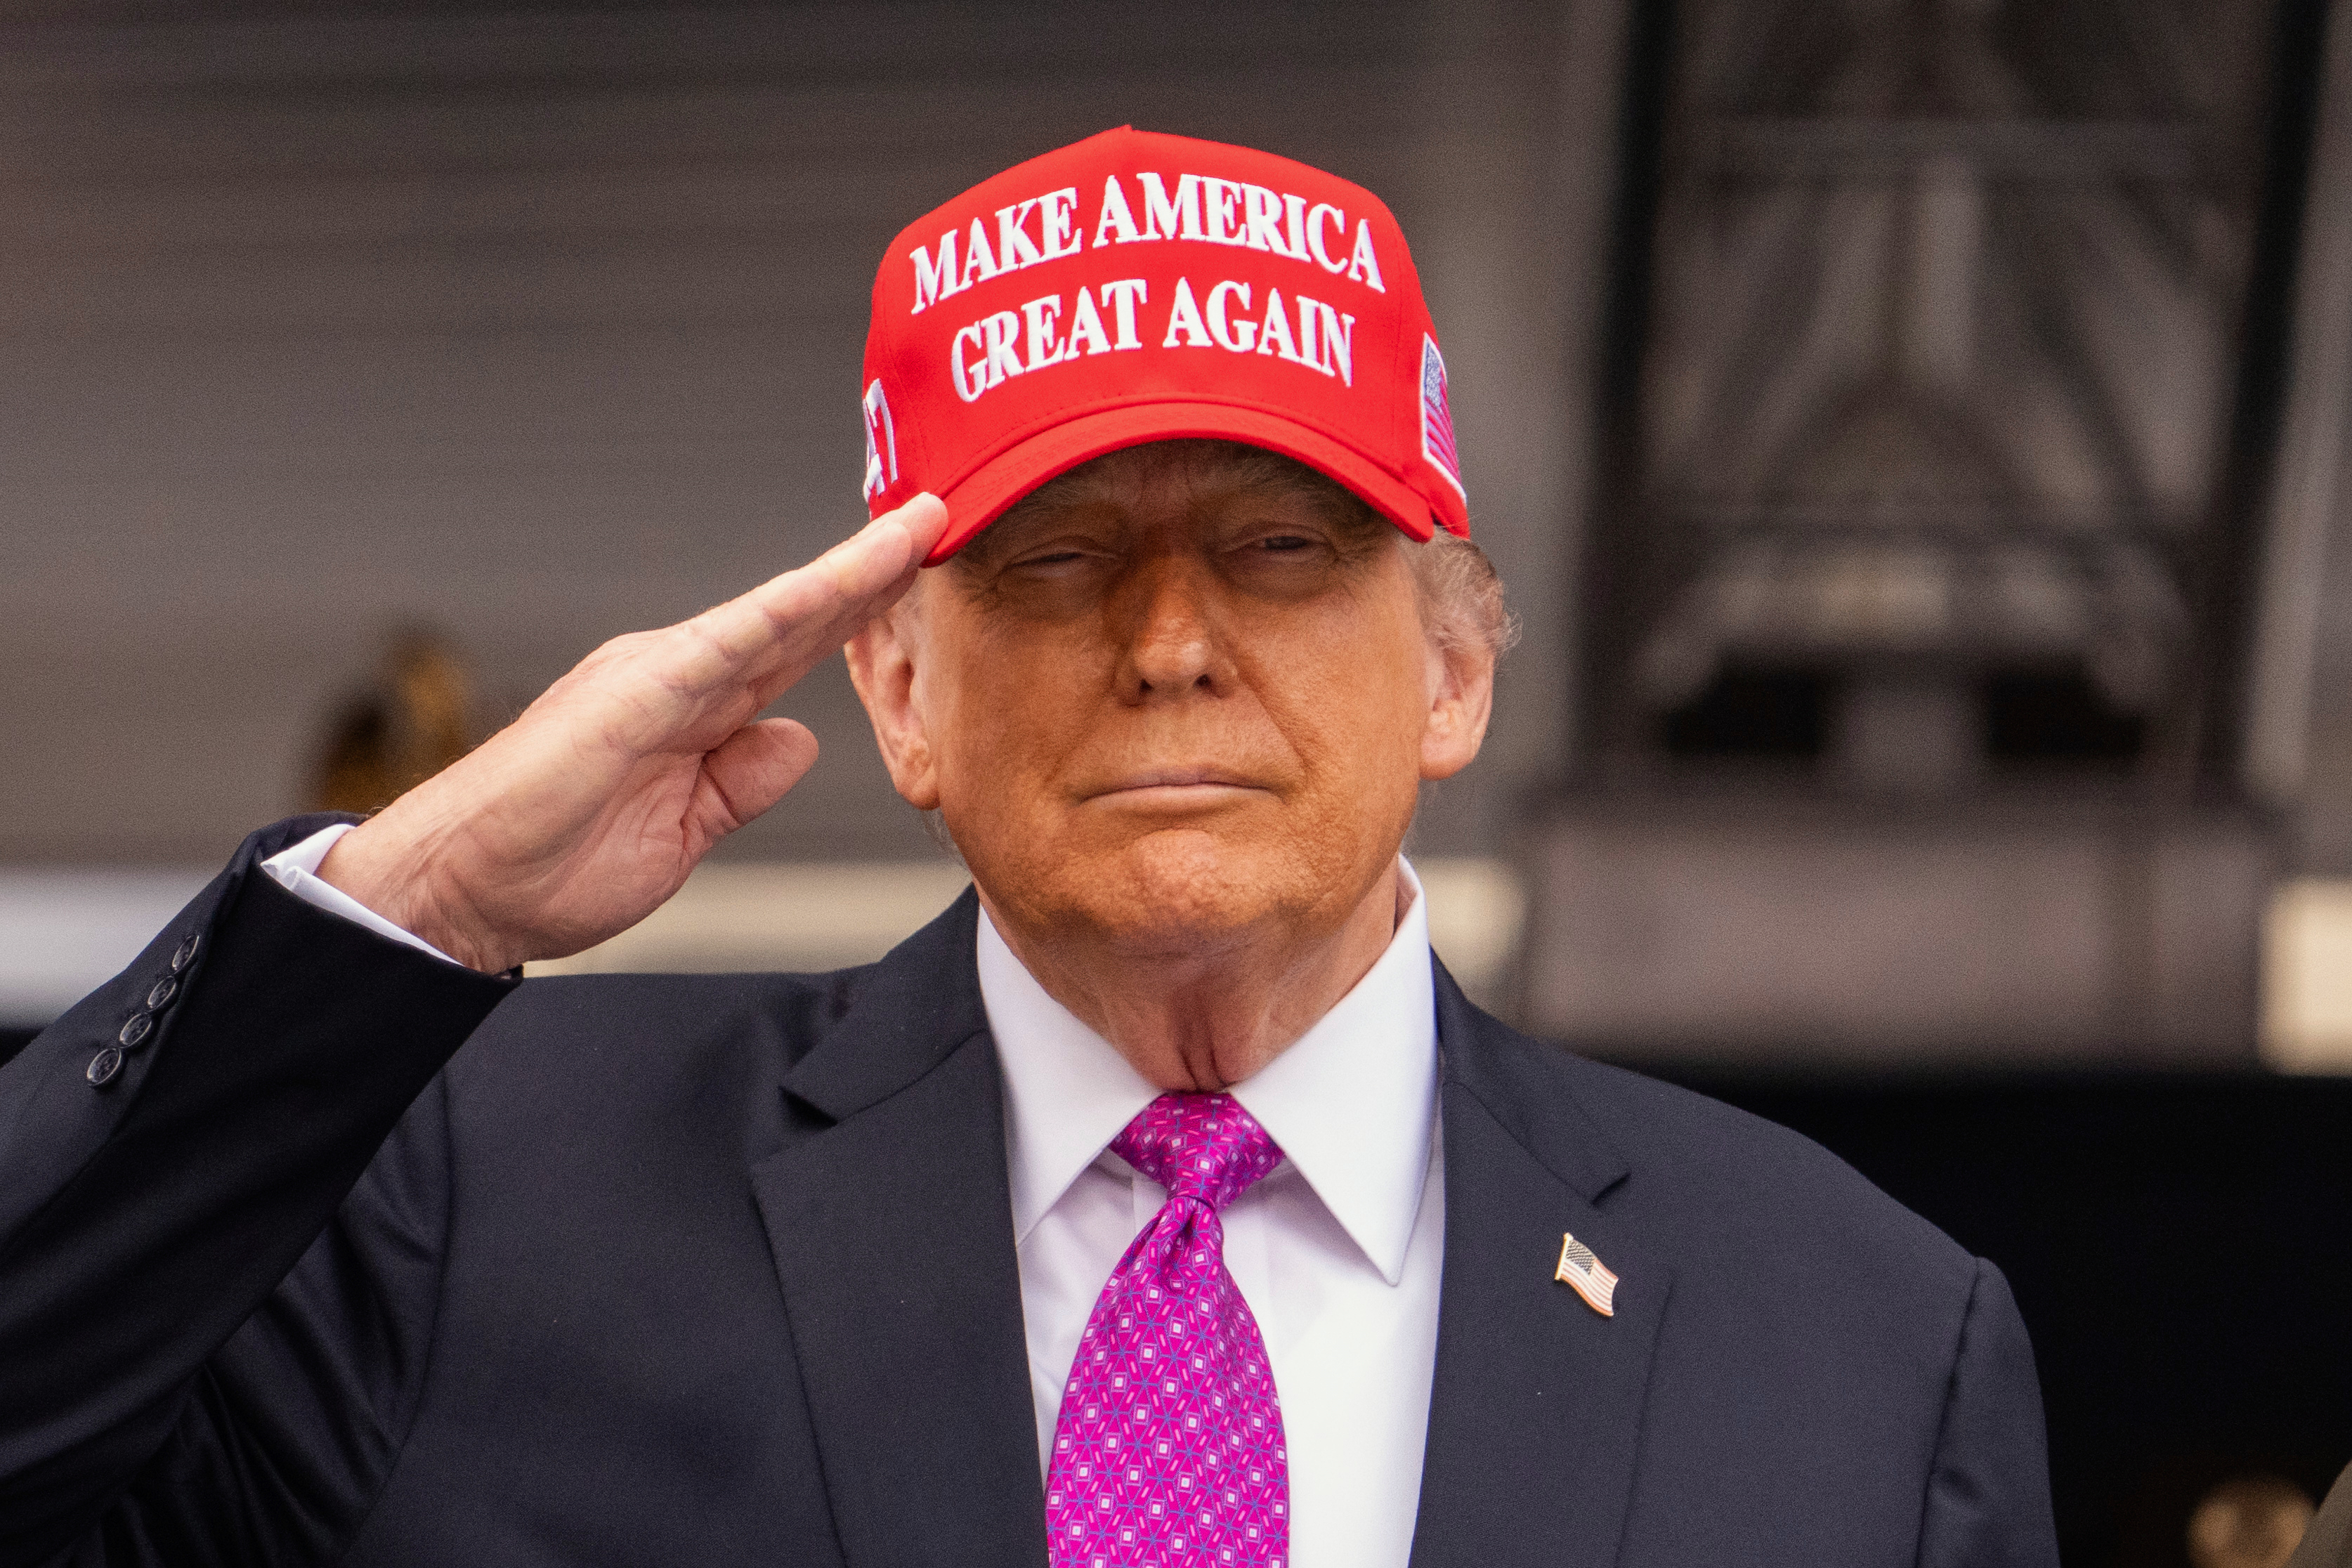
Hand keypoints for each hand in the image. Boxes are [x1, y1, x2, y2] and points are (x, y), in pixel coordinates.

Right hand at [317, 495, 949, 972]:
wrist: (459, 892)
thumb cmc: (550, 865)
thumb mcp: (682, 833)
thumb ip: (740, 782)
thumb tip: (798, 739)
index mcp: (693, 706)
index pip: (796, 647)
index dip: (861, 609)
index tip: (922, 573)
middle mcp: (678, 674)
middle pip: (798, 614)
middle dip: (873, 568)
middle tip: (943, 515)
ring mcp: (654, 676)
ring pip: (772, 612)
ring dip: (847, 572)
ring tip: (915, 528)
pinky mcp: (629, 696)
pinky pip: (719, 647)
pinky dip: (777, 613)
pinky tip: (828, 587)